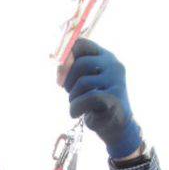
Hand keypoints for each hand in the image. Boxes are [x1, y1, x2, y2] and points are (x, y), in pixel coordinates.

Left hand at [59, 38, 141, 158]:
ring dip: (72, 97)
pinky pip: (87, 98)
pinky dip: (75, 108)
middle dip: (67, 80)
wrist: (115, 125)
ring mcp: (116, 80)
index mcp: (105, 56)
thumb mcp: (83, 81)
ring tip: (75, 104)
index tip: (60, 72)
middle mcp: (113, 64)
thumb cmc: (95, 103)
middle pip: (80, 63)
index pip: (81, 44)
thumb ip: (72, 69)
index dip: (65, 56)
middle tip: (68, 92)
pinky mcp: (114, 97)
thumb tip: (52, 55)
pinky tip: (75, 114)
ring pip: (82, 82)